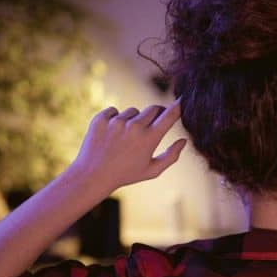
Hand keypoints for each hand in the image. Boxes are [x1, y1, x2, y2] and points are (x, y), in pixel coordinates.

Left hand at [68, 101, 185, 192]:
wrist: (92, 175)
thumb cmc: (126, 174)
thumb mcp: (152, 170)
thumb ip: (172, 156)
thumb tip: (184, 140)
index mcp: (149, 139)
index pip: (170, 115)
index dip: (178, 107)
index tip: (182, 101)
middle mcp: (134, 127)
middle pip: (153, 109)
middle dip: (156, 114)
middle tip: (151, 126)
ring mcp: (116, 122)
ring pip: (133, 111)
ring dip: (133, 120)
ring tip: (124, 138)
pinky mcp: (101, 118)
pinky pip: (114, 111)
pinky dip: (115, 119)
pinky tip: (111, 135)